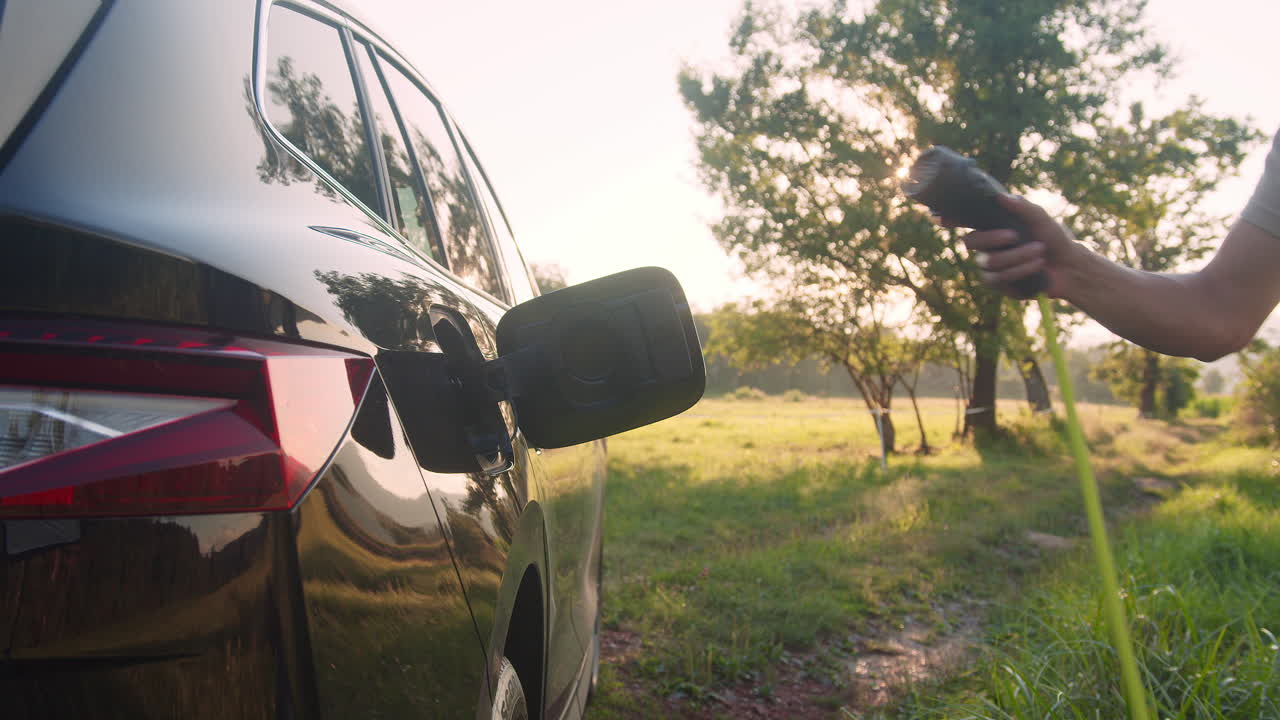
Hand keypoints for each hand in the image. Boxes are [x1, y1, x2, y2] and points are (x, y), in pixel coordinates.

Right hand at [945, 194, 1083, 298]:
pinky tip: (1037, 265)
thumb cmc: (1054, 238)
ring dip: (1017, 256)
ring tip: (1040, 252)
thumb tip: (1002, 197)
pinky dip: (1021, 269)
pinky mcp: (1000, 286)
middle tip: (1014, 235)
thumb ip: (1022, 207)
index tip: (940, 217)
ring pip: (989, 262)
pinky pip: (1000, 279)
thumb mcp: (1041, 219)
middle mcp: (987, 247)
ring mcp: (991, 267)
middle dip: (993, 238)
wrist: (1069, 266)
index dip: (951, 219)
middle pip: (971, 242)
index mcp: (992, 227)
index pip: (966, 222)